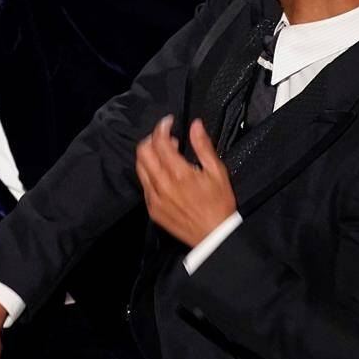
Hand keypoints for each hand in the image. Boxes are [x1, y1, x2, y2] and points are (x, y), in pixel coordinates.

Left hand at [135, 116, 236, 247]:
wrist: (213, 235)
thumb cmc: (219, 205)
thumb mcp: (217, 172)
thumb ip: (203, 146)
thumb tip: (195, 126)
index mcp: (179, 173)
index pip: (160, 142)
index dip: (162, 127)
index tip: (168, 123)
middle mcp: (163, 185)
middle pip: (143, 152)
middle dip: (151, 139)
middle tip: (164, 138)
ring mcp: (155, 198)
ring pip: (139, 167)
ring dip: (148, 155)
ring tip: (163, 154)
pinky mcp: (153, 208)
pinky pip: (143, 185)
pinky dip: (149, 174)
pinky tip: (162, 174)